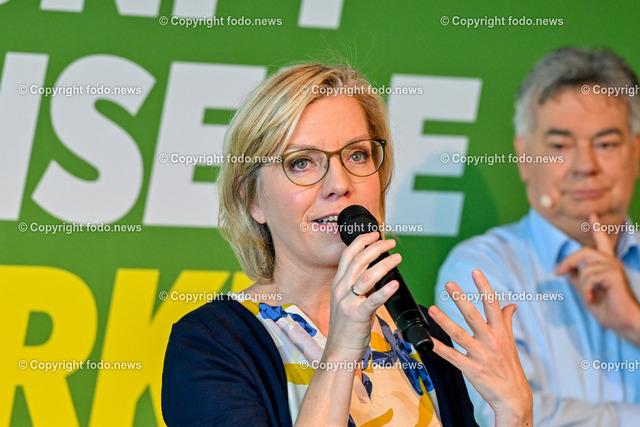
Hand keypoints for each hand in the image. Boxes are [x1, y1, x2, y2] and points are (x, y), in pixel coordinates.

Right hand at [323, 232, 399, 363]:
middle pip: (358, 260)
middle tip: (391, 243)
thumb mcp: (348, 300)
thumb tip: (377, 270)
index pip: (348, 254)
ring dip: (384, 264)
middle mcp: (340, 289)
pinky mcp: (357, 316)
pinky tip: (395, 283)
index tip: (376, 234)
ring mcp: (347, 302)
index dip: (362, 241)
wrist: (339, 350)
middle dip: (376, 248)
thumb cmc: (348, 326)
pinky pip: (372, 300)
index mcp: (338, 283)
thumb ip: (358, 285)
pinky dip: (385, 290)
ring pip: (366, 276)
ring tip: (397, 258)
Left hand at [428, 269, 532, 426]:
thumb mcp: (510, 341)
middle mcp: (491, 340)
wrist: (514, 397)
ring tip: (432, 309)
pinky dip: (439, 348)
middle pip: (474, 316)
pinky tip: (428, 340)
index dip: (483, 287)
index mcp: (500, 331)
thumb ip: (506, 321)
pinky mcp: (472, 369)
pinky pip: (453, 356)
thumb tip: (512, 305)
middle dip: (460, 299)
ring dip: (445, 321)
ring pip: (460, 335)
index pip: (492, 304)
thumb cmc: (510, 366)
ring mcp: (481, 355)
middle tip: (449, 284)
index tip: (475, 271)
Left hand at [556, 213, 639, 345]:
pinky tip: (593, 298)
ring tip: (589, 296)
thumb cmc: (609, 311)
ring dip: (582, 285)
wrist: (625, 323)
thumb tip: (567, 270)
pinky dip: (586, 290)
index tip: (591, 214)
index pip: (601, 242)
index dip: (596, 228)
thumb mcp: (587, 293)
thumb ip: (578, 280)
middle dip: (568, 261)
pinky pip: (588, 276)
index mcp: (607, 265)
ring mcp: (614, 267)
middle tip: (557, 272)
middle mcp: (612, 262)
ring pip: (584, 268)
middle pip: (584, 251)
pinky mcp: (614, 274)